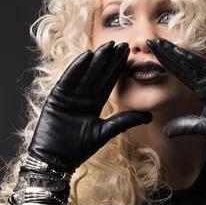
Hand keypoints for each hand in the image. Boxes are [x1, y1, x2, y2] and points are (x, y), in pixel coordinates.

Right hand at [28, 41, 152, 172]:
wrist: (56, 160)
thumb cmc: (78, 149)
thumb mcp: (105, 132)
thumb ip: (124, 121)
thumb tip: (148, 116)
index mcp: (94, 104)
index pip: (107, 82)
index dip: (117, 68)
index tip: (128, 54)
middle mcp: (82, 97)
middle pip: (97, 74)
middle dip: (109, 59)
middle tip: (121, 44)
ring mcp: (69, 95)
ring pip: (85, 74)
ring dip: (96, 60)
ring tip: (107, 46)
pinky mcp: (57, 97)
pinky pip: (68, 79)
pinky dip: (76, 68)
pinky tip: (86, 56)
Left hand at [146, 38, 205, 143]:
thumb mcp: (204, 127)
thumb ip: (185, 126)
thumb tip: (165, 131)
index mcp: (203, 89)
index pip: (181, 73)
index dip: (166, 63)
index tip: (151, 54)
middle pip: (183, 64)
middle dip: (167, 54)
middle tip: (151, 43)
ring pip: (194, 63)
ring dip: (178, 54)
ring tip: (162, 44)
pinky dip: (196, 62)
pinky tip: (183, 55)